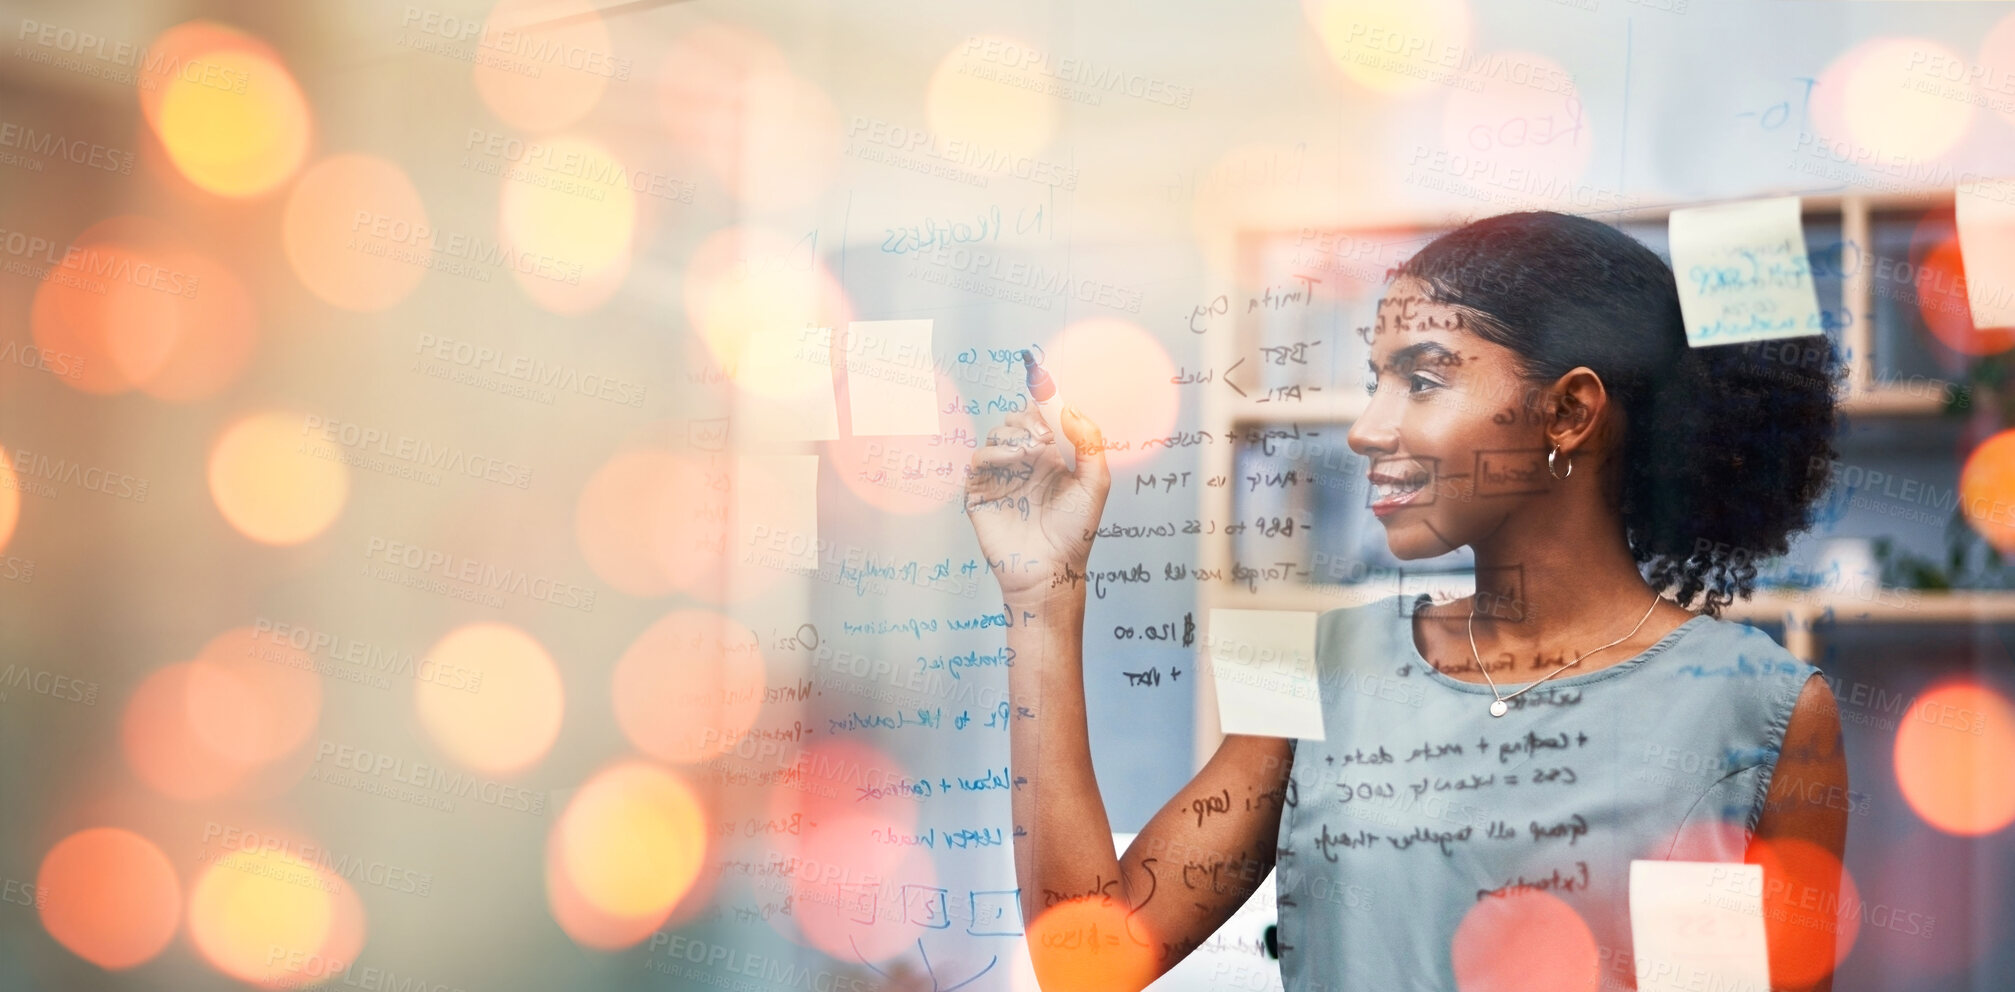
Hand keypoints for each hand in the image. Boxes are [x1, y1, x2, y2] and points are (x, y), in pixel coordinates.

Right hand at [963, 405, 1109, 604]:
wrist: (1050, 569)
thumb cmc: (1075, 533)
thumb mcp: (1095, 484)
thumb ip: (1089, 443)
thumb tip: (1070, 407)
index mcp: (1052, 456)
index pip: (1041, 417)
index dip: (1044, 405)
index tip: (1049, 402)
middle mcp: (1025, 461)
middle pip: (1015, 420)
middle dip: (1027, 419)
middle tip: (1042, 436)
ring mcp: (1002, 475)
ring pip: (996, 434)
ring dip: (1012, 435)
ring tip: (1029, 452)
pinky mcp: (980, 491)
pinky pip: (978, 459)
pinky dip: (993, 453)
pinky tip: (1012, 461)